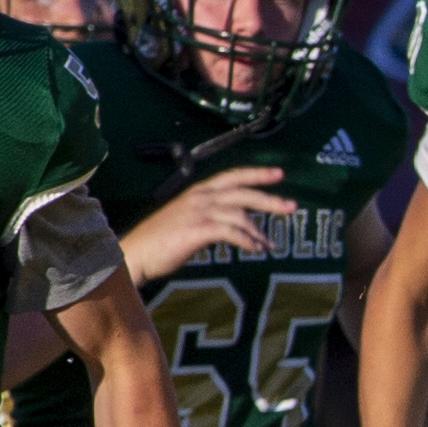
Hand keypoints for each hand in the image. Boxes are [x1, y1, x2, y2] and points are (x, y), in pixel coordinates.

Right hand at [122, 166, 296, 282]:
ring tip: (269, 245)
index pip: (232, 176)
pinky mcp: (198, 229)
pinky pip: (231, 232)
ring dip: (259, 231)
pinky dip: (247, 241)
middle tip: (292, 206)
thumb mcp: (187, 220)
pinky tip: (256, 249)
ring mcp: (199, 212)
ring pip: (240, 214)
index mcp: (198, 192)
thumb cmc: (159, 241)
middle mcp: (200, 197)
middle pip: (243, 192)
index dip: (256, 173)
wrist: (136, 253)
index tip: (279, 173)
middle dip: (269, 199)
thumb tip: (234, 226)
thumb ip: (210, 217)